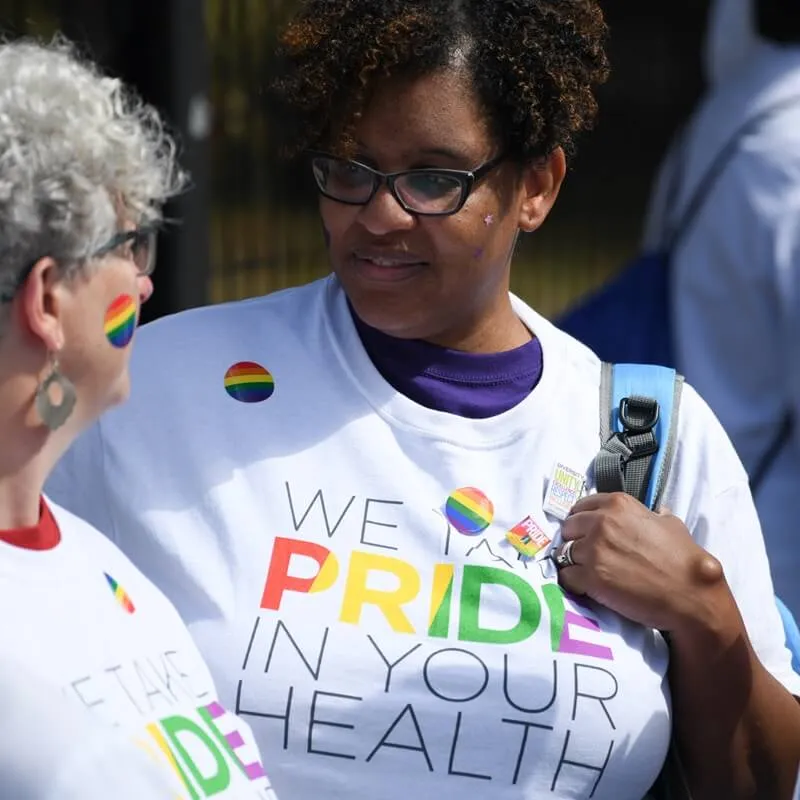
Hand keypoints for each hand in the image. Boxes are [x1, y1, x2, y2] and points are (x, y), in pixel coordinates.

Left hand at [555, 492, 724, 631]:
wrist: (691, 594)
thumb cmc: (684, 559)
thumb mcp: (670, 525)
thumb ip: (653, 515)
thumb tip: (658, 511)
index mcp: (618, 504)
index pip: (580, 507)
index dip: (582, 522)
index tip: (587, 534)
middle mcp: (601, 521)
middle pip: (568, 528)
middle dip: (575, 541)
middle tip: (588, 556)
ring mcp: (594, 549)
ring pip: (564, 552)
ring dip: (573, 563)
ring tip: (588, 573)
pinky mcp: (591, 577)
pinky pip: (566, 576)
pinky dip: (573, 583)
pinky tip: (587, 587)